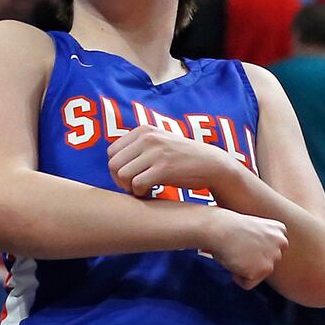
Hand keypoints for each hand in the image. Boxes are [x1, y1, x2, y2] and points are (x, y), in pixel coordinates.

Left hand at [106, 126, 238, 202]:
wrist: (213, 165)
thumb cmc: (184, 158)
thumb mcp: (161, 141)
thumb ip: (139, 145)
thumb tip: (113, 161)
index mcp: (144, 130)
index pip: (112, 152)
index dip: (118, 168)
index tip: (131, 177)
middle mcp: (148, 138)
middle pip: (114, 164)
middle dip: (120, 180)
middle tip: (134, 187)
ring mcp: (156, 153)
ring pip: (122, 175)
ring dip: (129, 188)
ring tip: (143, 190)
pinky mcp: (164, 169)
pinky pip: (137, 184)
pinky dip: (140, 193)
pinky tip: (152, 193)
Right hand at [204, 208, 289, 288]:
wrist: (218, 228)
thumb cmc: (227, 228)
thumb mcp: (254, 229)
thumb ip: (264, 242)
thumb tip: (259, 258)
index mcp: (279, 230)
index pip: (271, 251)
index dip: (253, 250)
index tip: (243, 241)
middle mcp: (282, 242)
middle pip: (267, 263)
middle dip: (252, 261)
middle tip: (238, 249)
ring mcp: (275, 256)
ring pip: (259, 274)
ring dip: (245, 268)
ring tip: (235, 254)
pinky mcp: (265, 269)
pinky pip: (249, 283)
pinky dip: (238, 277)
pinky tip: (233, 262)